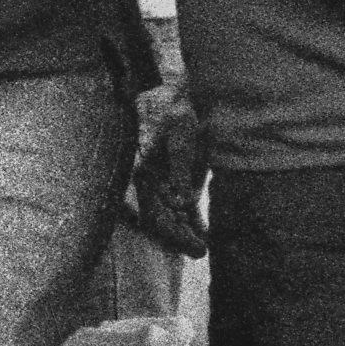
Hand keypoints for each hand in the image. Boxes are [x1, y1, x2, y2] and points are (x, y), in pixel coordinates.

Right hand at [128, 95, 208, 258]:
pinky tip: (197, 225)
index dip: (174, 235)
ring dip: (182, 228)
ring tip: (200, 244)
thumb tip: (181, 202)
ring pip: (167, 212)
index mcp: (144, 175)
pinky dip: (185, 213)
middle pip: (160, 219)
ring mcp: (156, 179)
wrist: (167, 93)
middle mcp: (147, 182)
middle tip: (200, 251)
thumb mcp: (179, 139)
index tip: (194, 247)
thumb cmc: (172, 112)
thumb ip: (179, 171)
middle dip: (179, 238)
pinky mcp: (165, 173)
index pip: (155, 216)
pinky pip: (174, 199)